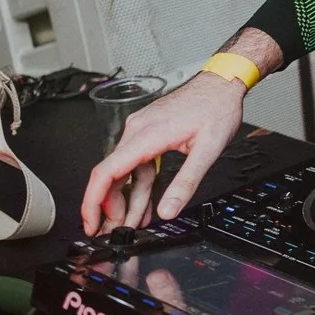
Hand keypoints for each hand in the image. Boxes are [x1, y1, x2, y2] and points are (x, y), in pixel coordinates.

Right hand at [81, 72, 243, 233]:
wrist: (223, 82)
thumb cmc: (217, 107)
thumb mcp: (208, 150)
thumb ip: (186, 182)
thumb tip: (168, 211)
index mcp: (146, 135)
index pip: (106, 173)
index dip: (93, 202)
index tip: (91, 224)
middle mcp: (137, 131)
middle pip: (112, 176)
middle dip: (112, 208)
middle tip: (117, 232)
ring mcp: (141, 130)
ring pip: (126, 172)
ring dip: (128, 199)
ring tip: (134, 224)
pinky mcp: (148, 132)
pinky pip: (137, 163)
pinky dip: (139, 185)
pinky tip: (145, 204)